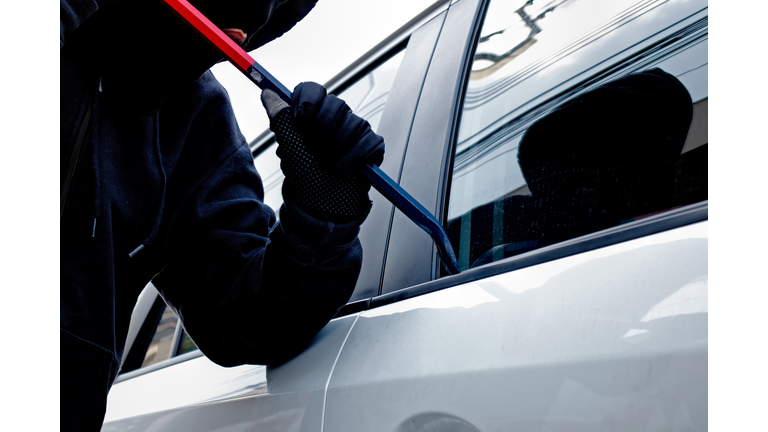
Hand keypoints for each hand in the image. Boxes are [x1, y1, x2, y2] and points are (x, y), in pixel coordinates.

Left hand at [261, 89, 374, 222]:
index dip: (306, 101)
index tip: (299, 120)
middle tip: (313, 149)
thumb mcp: (289, 149)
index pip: (313, 89)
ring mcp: (357, 129)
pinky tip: (341, 171)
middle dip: (321, 129)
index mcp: (315, 112)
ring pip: (353, 125)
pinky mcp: (373, 145)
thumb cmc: (305, 176)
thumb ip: (280, 120)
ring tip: (325, 166)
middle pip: (335, 104)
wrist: (321, 205)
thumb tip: (268, 94)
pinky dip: (353, 159)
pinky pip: (368, 143)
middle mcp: (338, 116)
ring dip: (335, 149)